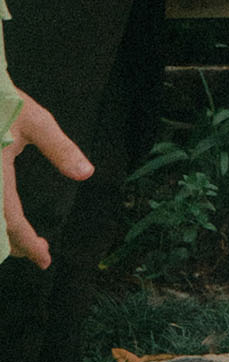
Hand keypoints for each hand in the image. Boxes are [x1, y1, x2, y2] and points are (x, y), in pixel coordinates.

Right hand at [3, 96, 93, 269]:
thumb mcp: (37, 122)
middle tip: (38, 255)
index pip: (10, 219)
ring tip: (25, 243)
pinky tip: (6, 222)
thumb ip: (60, 149)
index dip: (26, 242)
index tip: (45, 259)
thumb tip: (86, 174)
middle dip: (14, 244)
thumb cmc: (5, 102)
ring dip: (3, 234)